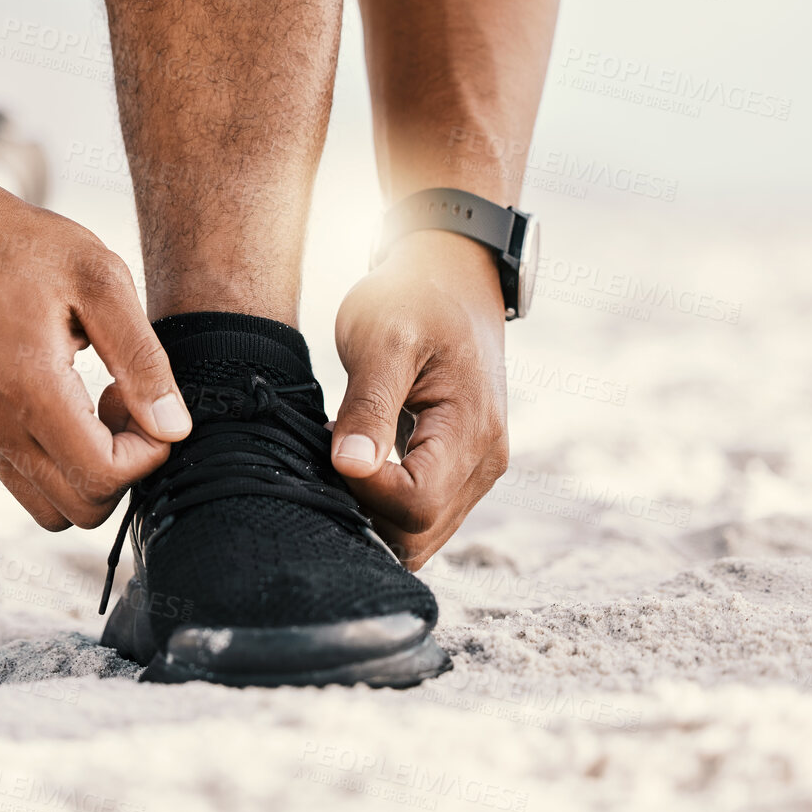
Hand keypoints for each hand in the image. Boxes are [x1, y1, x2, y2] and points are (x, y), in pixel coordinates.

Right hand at [0, 164, 191, 529]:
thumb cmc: (13, 242)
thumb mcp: (98, 276)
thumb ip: (141, 357)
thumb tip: (174, 428)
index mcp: (29, 388)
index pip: (103, 477)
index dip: (148, 452)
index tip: (151, 402)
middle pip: (79, 509)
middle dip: (122, 468)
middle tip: (126, 403)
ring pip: (47, 508)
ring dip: (88, 474)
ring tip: (97, 406)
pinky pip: (21, 479)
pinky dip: (56, 462)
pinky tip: (66, 401)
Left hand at [327, 230, 508, 567]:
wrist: (451, 276)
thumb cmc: (414, 298)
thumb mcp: (381, 339)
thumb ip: (369, 406)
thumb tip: (351, 467)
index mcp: (471, 431)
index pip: (416, 506)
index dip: (365, 491)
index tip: (331, 446)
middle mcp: (484, 462)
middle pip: (419, 534)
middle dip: (364, 510)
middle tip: (327, 458)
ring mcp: (475, 469)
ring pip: (420, 533)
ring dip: (372, 510)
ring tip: (342, 455)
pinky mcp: (459, 468)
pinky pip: (422, 513)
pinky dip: (384, 503)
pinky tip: (356, 462)